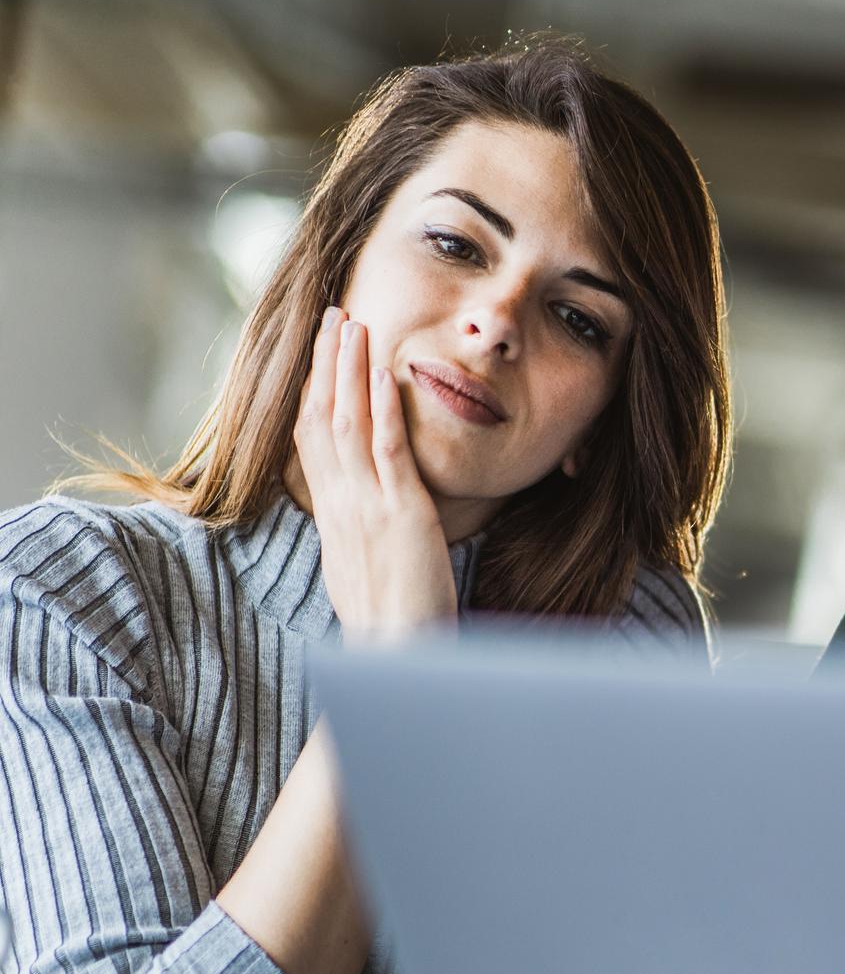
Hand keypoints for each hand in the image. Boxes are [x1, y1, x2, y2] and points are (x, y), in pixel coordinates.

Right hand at [292, 306, 456, 643]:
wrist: (397, 658)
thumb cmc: (390, 623)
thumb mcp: (362, 568)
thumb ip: (358, 534)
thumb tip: (358, 519)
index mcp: (332, 515)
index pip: (313, 439)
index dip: (314, 391)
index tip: (320, 354)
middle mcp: (341, 504)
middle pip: (322, 417)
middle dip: (326, 363)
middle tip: (332, 316)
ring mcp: (368, 506)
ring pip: (348, 423)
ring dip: (349, 369)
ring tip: (352, 323)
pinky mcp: (402, 514)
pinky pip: (387, 451)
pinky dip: (382, 409)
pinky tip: (384, 373)